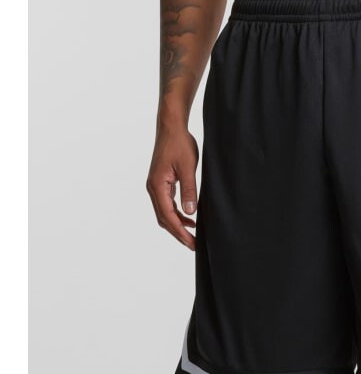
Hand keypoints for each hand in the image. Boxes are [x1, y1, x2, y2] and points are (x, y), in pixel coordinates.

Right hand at [146, 126, 198, 249]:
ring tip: (193, 236)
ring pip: (165, 213)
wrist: (171, 127)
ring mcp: (156, 186)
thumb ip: (189, 190)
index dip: (181, 232)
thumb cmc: (179, 143)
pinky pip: (167, 205)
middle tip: (194, 246)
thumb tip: (190, 212)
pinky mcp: (161, 183)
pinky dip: (177, 214)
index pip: (168, 216)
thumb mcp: (188, 167)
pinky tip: (190, 218)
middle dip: (179, 234)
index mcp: (157, 186)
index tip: (192, 243)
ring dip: (178, 225)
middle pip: (164, 219)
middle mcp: (153, 188)